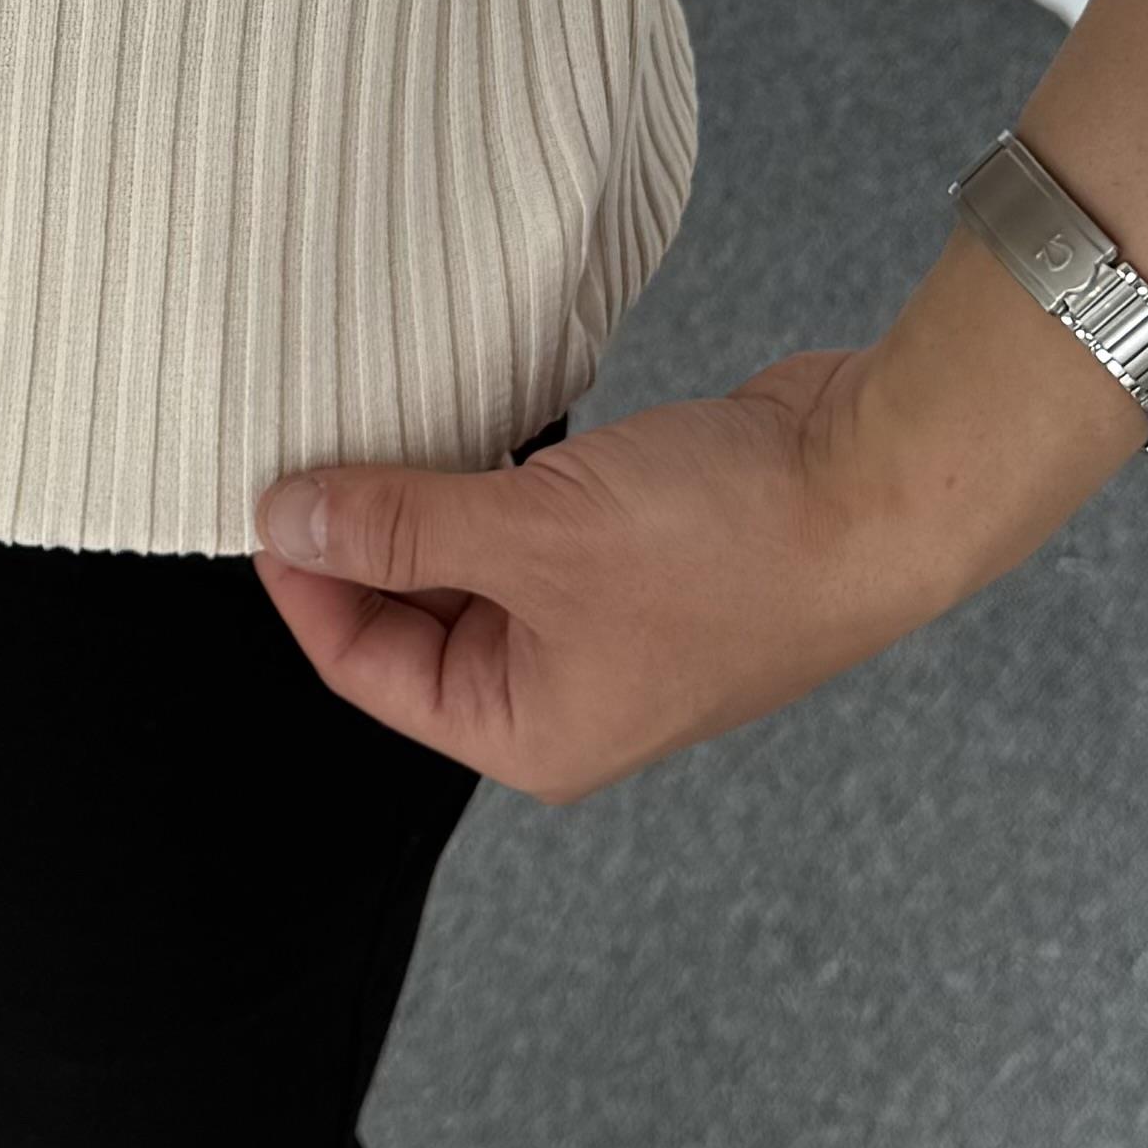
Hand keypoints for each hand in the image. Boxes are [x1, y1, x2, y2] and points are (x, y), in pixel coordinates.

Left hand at [250, 354, 986, 807]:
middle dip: (365, 533)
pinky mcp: (645, 550)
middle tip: (313, 437)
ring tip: (379, 418)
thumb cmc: (728, 546)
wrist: (881, 487)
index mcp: (530, 732)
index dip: (306, 579)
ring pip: (475, 560)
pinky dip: (496, 474)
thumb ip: (399, 527)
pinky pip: (532, 519)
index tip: (266, 490)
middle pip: (415, 617)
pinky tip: (470, 415)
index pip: (367, 668)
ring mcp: (610, 620)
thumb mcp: (531, 536)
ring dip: (430, 495)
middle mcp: (566, 691)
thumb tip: (286, 518)